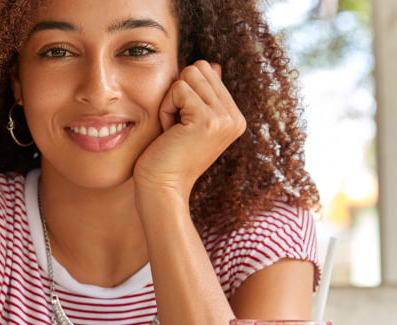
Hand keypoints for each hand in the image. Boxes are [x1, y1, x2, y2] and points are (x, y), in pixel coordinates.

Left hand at [133, 60, 245, 202]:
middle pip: (198, 68)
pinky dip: (165, 109)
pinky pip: (178, 89)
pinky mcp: (207, 120)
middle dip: (177, 94)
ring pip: (188, 76)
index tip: (181, 125)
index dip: (183, 94)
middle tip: (175, 127)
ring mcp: (224, 118)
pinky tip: (169, 133)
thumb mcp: (189, 122)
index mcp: (234, 117)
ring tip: (173, 130)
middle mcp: (235, 117)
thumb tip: (213, 64)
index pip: (207, 72)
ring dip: (170, 101)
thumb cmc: (167, 158)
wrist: (161, 188)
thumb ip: (203, 94)